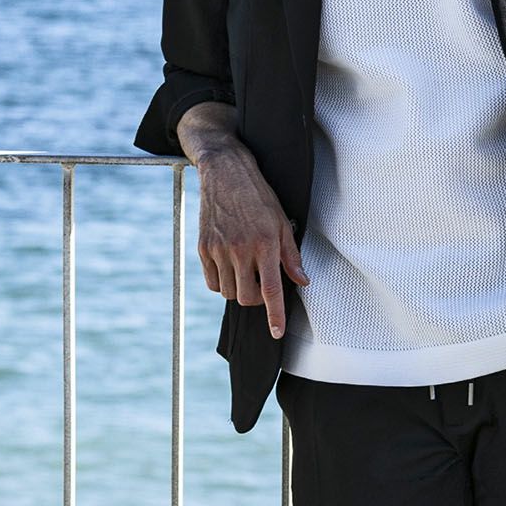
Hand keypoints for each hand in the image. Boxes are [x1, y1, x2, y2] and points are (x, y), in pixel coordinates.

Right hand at [194, 141, 308, 338]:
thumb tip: (302, 281)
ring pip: (229, 293)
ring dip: (239, 290)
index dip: (275, 315)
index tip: (276, 332)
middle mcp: (240, 250)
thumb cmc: (258, 196)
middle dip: (257, 299)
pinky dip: (222, 283)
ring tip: (246, 270)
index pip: (271, 290)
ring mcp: (218, 250)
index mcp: (264, 244)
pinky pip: (212, 282)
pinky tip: (231, 267)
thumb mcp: (282, 223)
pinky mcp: (203, 247)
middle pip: (247, 298)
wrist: (225, 172)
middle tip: (262, 282)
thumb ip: (291, 256)